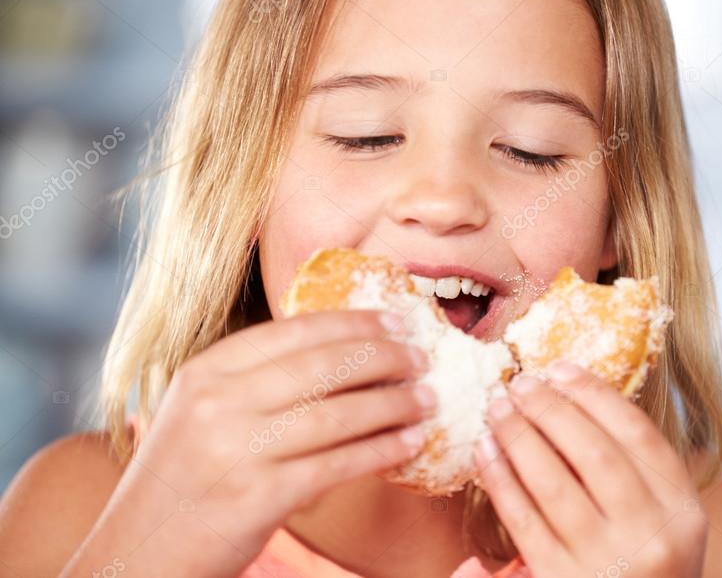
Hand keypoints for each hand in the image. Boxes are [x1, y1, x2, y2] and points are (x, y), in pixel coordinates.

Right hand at [86, 310, 434, 575]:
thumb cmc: (182, 480)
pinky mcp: (258, 498)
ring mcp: (237, 450)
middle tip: (423, 357)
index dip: (355, 322)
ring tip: (428, 399)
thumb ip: (257, 381)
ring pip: (340, 414)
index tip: (396, 321)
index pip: (296, 331)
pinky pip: (339, 465)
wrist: (138, 554)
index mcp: (207, 371)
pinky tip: (411, 443)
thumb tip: (345, 353)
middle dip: (386, 357)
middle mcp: (219, 403)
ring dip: (395, 404)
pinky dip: (383, 450)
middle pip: (325, 365)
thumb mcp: (200, 413)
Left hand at [474, 360, 707, 577]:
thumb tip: (573, 401)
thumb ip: (637, 475)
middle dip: (551, 410)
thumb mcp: (664, 526)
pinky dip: (501, 482)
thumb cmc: (643, 571)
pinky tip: (486, 453)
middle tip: (519, 382)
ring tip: (497, 409)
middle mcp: (652, 538)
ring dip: (520, 438)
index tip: (560, 368)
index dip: (595, 395)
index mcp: (683, 513)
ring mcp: (608, 564)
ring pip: (554, 484)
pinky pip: (524, 522)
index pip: (639, 435)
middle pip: (595, 453)